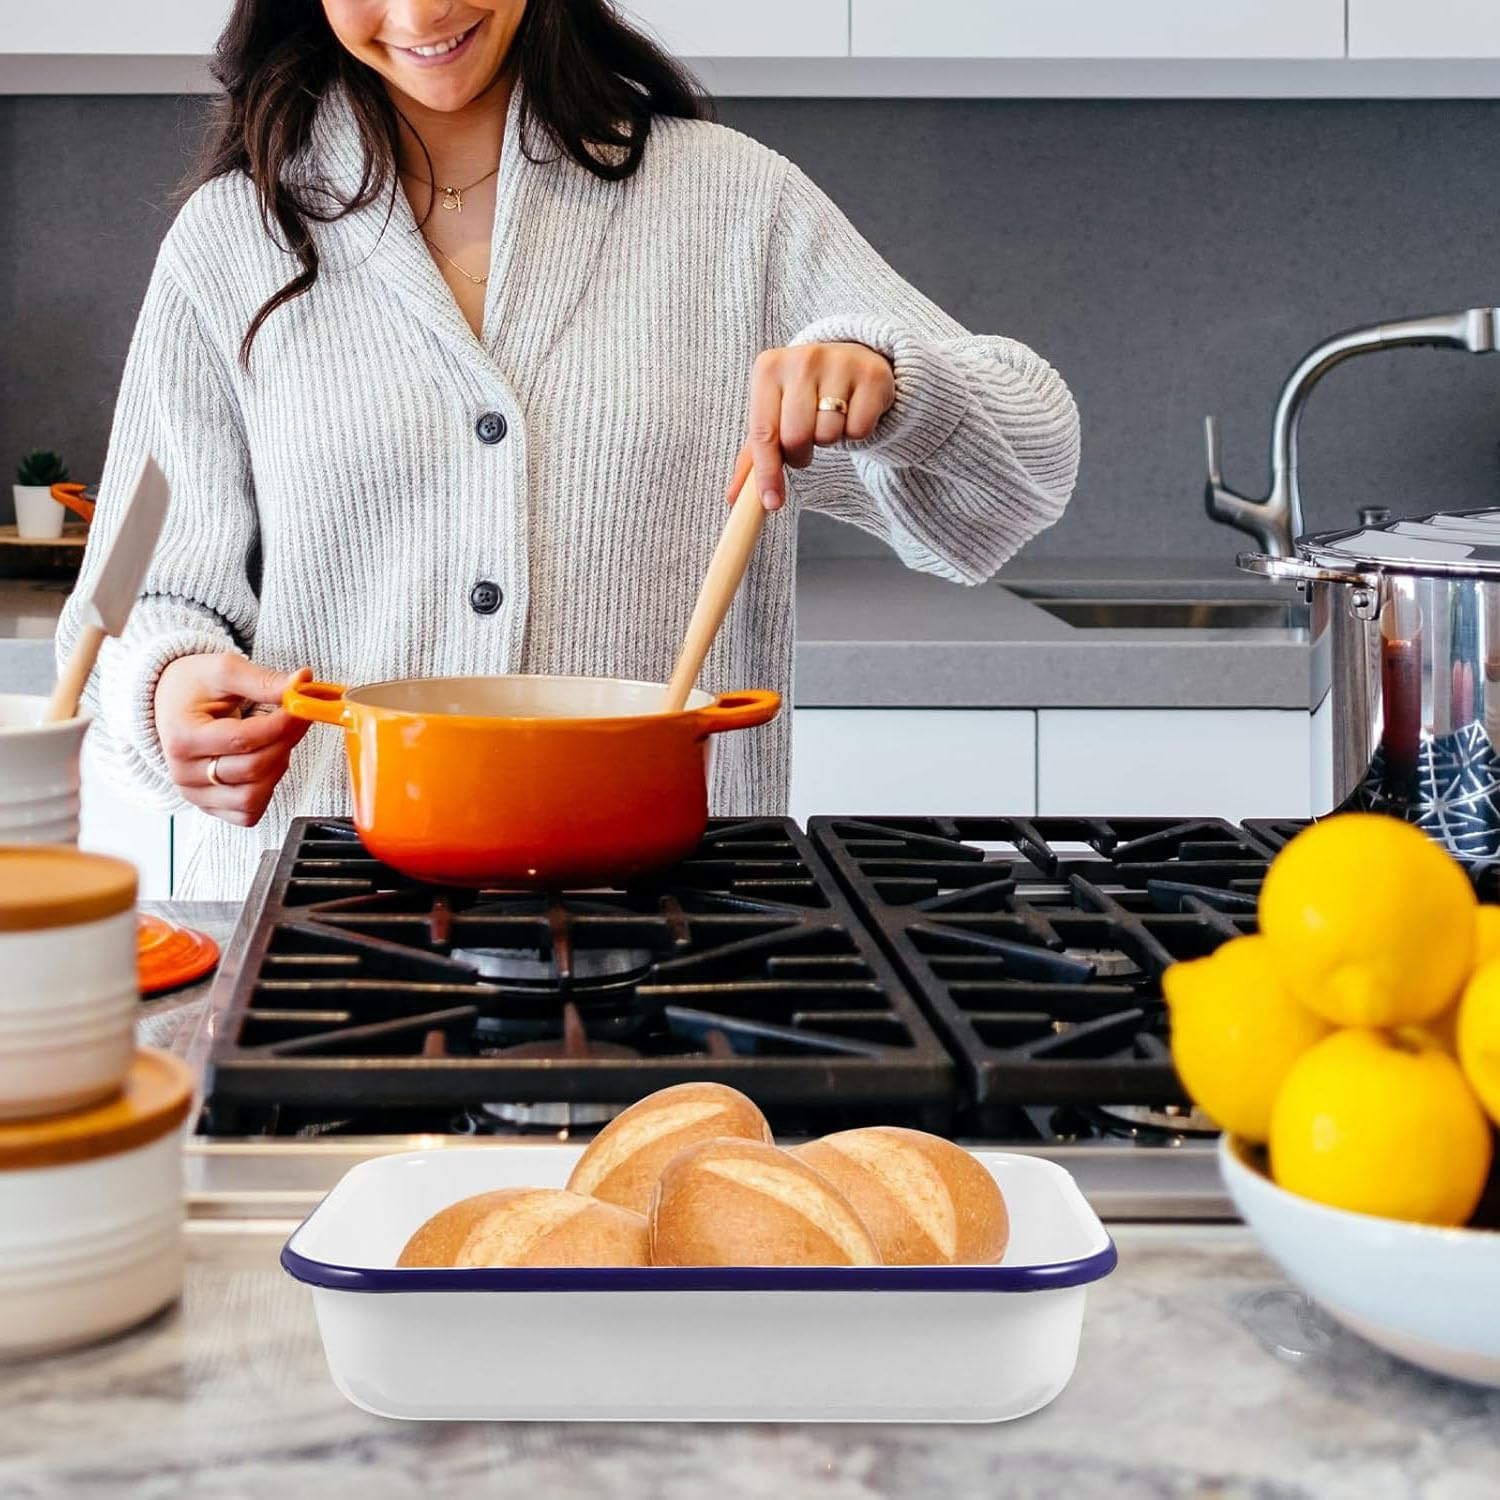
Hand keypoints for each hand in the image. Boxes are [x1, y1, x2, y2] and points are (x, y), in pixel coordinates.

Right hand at [154, 654, 312, 826]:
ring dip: (278, 766)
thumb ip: (263, 680)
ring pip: (253, 796)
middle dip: (285, 742)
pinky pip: (248, 812)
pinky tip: (265, 762)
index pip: (244, 740)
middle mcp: (183, 773)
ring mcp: (196, 794)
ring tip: (276, 739)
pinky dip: (266, 790)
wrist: (171, 703)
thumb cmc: (194, 686)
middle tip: (297, 718)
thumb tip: (302, 682)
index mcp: (182, 737)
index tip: (302, 707)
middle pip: (253, 769)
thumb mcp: (225, 670)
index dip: (282, 725)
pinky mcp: (210, 807)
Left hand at [727, 341, 895, 510]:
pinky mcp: (872, 375)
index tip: (772, 503)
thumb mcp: (775, 413)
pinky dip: (856, 432)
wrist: (851, 359)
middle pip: (796, 437)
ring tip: (830, 419)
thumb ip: (754, 455)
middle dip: (800, 454)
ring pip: (829, 434)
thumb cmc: (805, 393)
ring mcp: (839, 363)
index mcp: (768, 368)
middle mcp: (802, 359)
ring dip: (830, 440)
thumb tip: (734, 497)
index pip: (763, 432)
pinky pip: (860, 429)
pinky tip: (852, 412)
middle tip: (806, 445)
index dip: (767, 473)